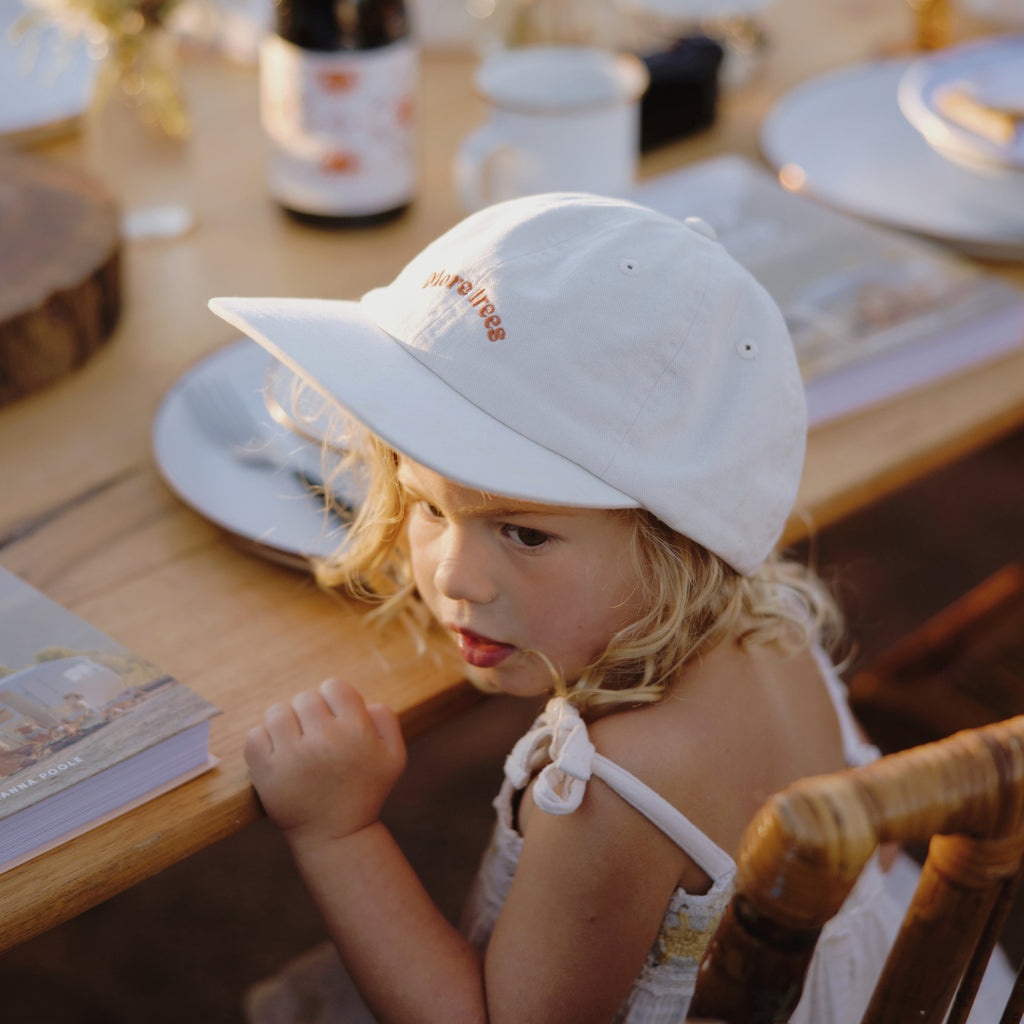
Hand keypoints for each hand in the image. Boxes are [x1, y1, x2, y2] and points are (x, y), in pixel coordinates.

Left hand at [244, 678, 406, 845]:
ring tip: (296, 745)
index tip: (334, 720)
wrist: (336, 835)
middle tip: (316, 738)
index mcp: (356, 731)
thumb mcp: (394, 755)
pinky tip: (279, 756)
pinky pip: (255, 735)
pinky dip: (263, 742)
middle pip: (305, 698)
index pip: (335, 686)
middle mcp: (324, 740)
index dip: (334, 700)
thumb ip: (385, 718)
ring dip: (286, 725)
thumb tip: (362, 701)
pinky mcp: (267, 772)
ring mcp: (293, 756)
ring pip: (277, 712)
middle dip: (310, 714)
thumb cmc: (366, 791)